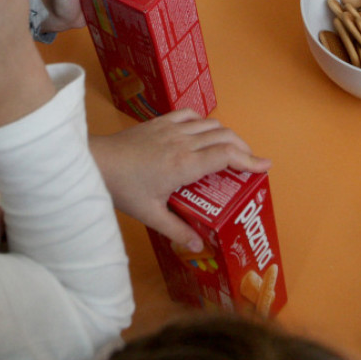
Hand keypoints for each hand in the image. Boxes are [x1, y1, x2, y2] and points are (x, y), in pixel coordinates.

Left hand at [88, 110, 270, 250]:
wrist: (95, 162)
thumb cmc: (122, 188)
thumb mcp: (150, 214)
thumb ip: (176, 229)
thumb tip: (198, 245)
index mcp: (185, 165)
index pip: (227, 155)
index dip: (250, 159)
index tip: (265, 165)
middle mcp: (183, 142)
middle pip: (225, 136)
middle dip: (243, 148)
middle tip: (249, 163)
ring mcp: (171, 128)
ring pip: (211, 123)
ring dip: (227, 134)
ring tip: (231, 149)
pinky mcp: (159, 121)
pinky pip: (191, 115)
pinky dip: (204, 122)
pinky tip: (204, 132)